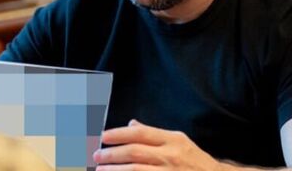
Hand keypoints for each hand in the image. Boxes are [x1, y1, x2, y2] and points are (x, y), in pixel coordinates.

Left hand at [94, 119, 221, 170]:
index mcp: (173, 140)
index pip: (141, 134)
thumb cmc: (194, 161)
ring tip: (100, 170)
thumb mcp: (179, 142)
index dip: (119, 134)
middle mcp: (171, 155)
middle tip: (96, 156)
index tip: (103, 136)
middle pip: (135, 152)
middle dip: (112, 154)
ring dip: (114, 170)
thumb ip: (154, 135)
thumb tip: (131, 125)